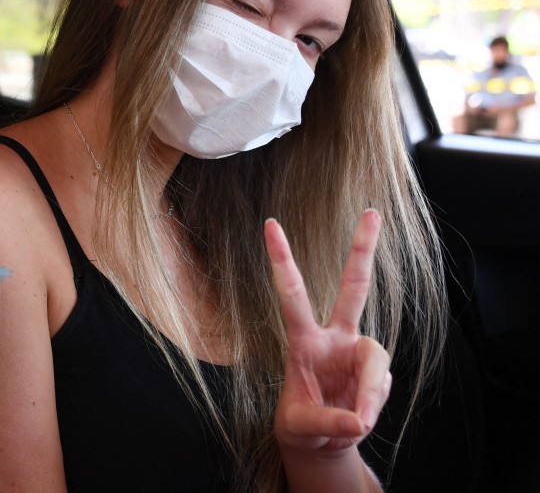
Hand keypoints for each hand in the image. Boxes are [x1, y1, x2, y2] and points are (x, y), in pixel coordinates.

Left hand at [266, 210, 390, 454]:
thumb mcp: (302, 427)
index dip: (282, 261)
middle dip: (362, 250)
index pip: (292, 295)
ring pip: (377, 361)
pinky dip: (372, 407)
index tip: (270, 224)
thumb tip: (358, 421)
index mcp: (303, 341)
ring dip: (369, 394)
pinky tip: (359, 418)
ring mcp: (358, 352)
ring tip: (356, 421)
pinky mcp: (376, 372)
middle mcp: (334, 338)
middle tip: (373, 212)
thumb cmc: (301, 425)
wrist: (320, 441)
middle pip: (354, 288)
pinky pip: (381, 388)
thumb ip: (327, 422)